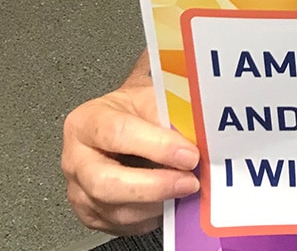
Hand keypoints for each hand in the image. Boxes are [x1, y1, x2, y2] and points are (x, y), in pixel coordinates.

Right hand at [62, 60, 199, 234]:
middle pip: (107, 183)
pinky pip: (122, 225)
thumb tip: (195, 135)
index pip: (119, 134)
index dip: (157, 146)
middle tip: (188, 182)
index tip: (188, 154)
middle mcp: (77, 159)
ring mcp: (80, 191)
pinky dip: (151, 216)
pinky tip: (170, 200)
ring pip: (116, 210)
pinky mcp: (92, 215)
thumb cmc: (134, 109)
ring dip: (158, 203)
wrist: (123, 121)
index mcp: (88, 121)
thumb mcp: (151, 96)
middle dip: (154, 186)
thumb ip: (170, 114)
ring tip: (185, 189)